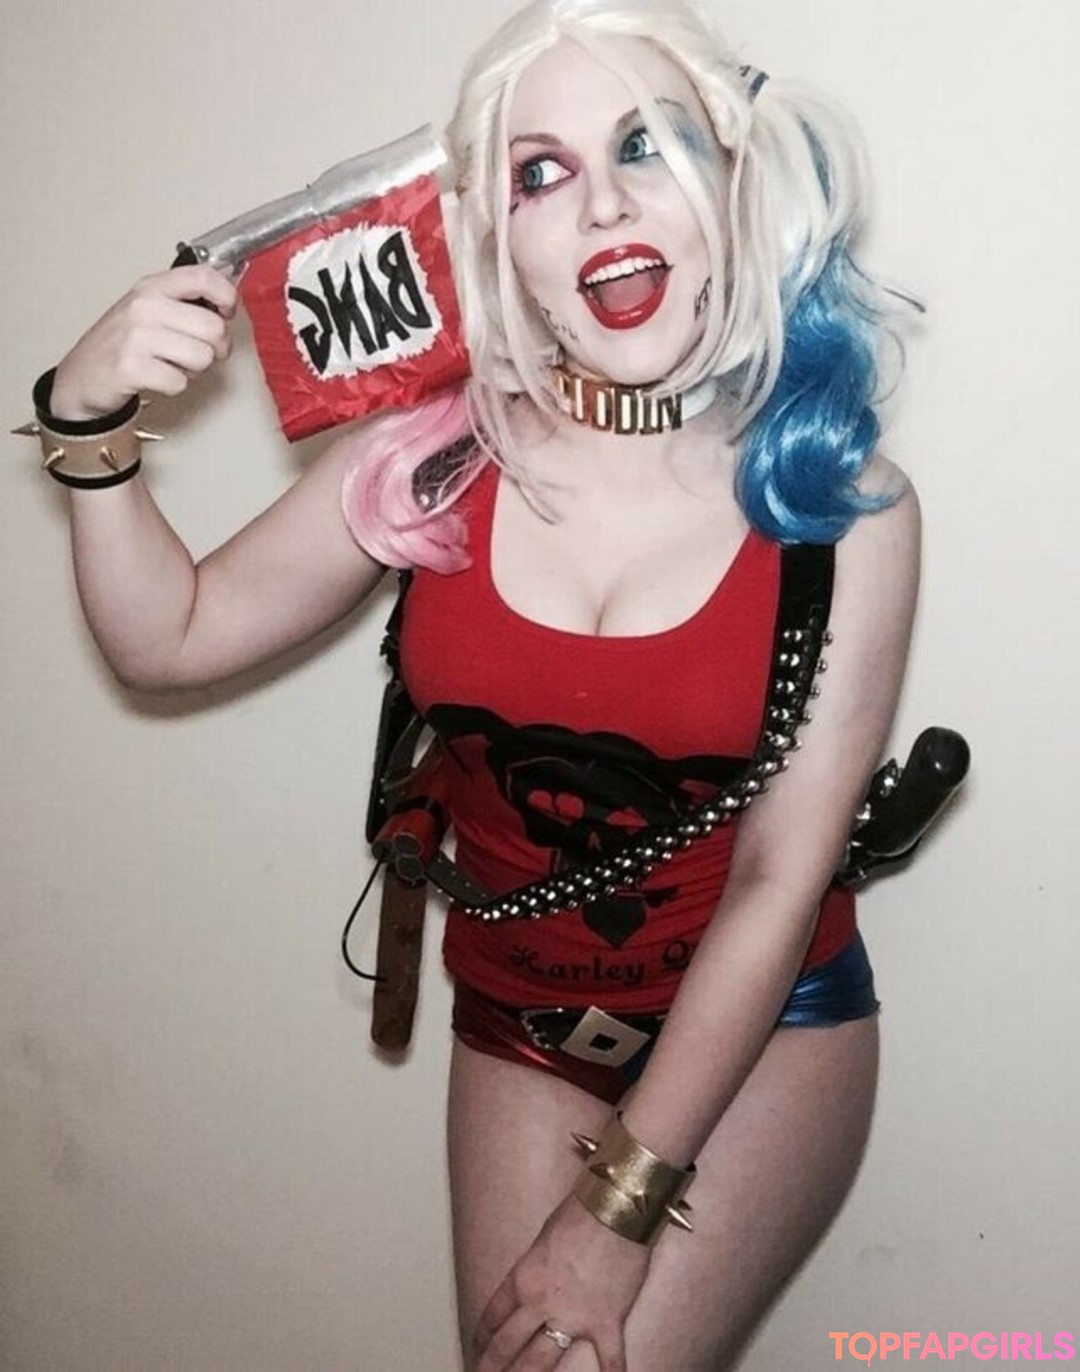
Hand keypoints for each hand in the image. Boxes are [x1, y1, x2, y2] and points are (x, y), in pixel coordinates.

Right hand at [51, 265, 237, 419]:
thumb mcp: (149, 308)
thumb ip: (185, 300)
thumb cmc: (121, 342)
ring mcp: (136, 337)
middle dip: (217, 348)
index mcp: (152, 287)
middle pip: (213, 328)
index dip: (227, 296)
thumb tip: (228, 294)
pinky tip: (156, 377)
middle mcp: (144, 307)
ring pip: (202, 357)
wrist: (81, 376)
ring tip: (173, 364)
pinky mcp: (132, 368)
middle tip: (202, 352)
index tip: (226, 312)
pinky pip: (180, 382)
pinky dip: (174, 386)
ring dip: (194, 369)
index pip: (204, 277)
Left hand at [472, 1193, 651, 1371]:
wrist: (617, 1209)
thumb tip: (537, 1281)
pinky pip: (609, 1360)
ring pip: (542, 1360)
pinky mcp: (606, 1323)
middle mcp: (541, 1303)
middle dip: (493, 1366)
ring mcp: (574, 1318)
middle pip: (508, 1345)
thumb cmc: (581, 1212)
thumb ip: (537, 1266)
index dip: (483, 1336)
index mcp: (523, 1278)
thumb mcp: (544, 1236)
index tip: (477, 1348)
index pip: (494, 1315)